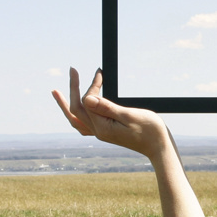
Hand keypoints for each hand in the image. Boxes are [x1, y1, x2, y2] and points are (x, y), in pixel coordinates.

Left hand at [52, 68, 170, 159]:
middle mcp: (98, 132)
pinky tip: (76, 110)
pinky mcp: (106, 132)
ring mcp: (101, 133)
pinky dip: (77, 114)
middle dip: (72, 89)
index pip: (88, 101)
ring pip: (76, 119)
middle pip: (76, 110)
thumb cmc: (150, 130)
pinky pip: (85, 125)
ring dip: (66, 105)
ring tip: (57, 93)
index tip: (100, 72)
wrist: (159, 146)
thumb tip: (86, 98)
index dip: (92, 85)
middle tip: (72, 69)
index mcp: (102, 128)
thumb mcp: (129, 115)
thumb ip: (107, 107)